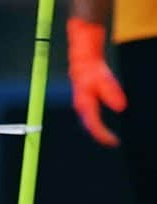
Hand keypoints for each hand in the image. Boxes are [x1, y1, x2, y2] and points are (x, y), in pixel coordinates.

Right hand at [67, 17, 126, 146]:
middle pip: (90, 127)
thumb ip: (113, 93)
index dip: (104, 135)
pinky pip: (90, 119)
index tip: (114, 141)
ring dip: (98, 131)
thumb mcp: (106, 79)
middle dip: (101, 136)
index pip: (94, 125)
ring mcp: (81, 106)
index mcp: (85, 104)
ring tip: (109, 138)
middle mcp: (81, 108)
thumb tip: (121, 107)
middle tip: (113, 142)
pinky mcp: (84, 103)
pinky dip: (97, 125)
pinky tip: (104, 127)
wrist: (82, 61)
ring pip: (89, 124)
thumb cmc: (92, 70)